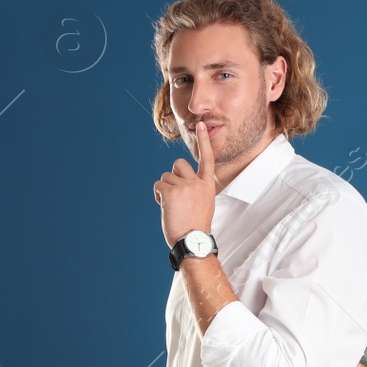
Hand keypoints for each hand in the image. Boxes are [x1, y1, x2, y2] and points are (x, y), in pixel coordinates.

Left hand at [155, 122, 216, 246]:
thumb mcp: (203, 203)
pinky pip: (158, 185)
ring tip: (173, 206)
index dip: (203, 141)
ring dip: (165, 189)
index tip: (200, 124)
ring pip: (166, 177)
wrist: (193, 241)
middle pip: (179, 164)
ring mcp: (185, 186)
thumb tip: (180, 183)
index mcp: (208, 185)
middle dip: (173, 175)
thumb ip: (195, 189)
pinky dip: (158, 195)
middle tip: (176, 193)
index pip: (207, 158)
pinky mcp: (171, 192)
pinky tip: (165, 206)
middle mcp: (197, 183)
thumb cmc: (196, 226)